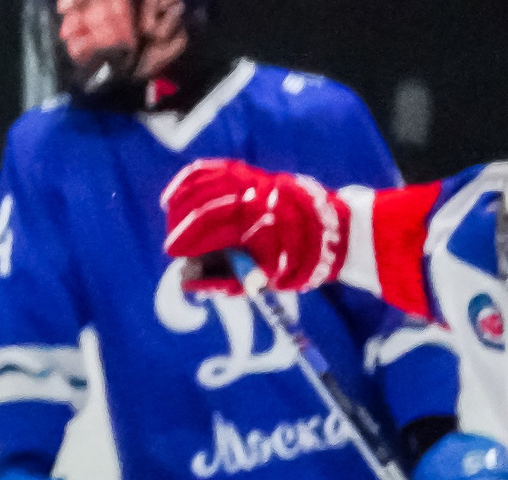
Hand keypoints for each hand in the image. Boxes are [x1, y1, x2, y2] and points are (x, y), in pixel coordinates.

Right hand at [160, 158, 347, 293]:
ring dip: (182, 201)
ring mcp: (254, 183)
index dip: (186, 242)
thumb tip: (189, 281)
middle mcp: (254, 198)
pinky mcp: (255, 175)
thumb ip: (230, 280)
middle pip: (204, 206)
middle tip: (173, 243)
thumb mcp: (269, 278)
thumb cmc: (301, 260)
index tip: (173, 253)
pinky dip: (192, 177)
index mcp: (257, 224)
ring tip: (170, 216)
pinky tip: (176, 192)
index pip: (209, 229)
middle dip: (181, 225)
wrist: (336, 230)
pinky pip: (217, 169)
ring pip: (206, 184)